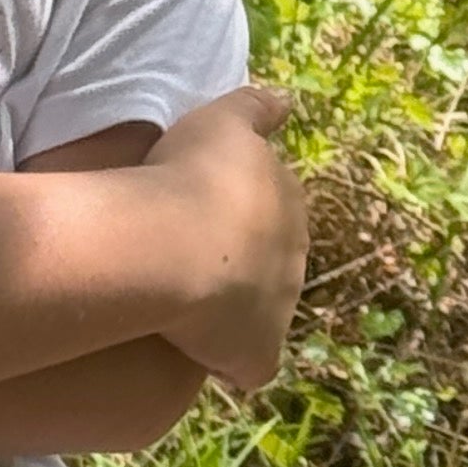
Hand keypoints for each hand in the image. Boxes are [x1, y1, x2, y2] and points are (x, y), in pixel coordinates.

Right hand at [140, 84, 304, 394]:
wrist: (171, 244)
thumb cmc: (189, 175)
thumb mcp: (222, 121)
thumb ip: (256, 108)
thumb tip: (289, 100)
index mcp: (289, 201)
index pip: (269, 211)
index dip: (232, 217)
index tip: (197, 218)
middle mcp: (296, 255)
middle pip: (268, 264)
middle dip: (238, 266)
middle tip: (185, 263)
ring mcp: (283, 309)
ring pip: (259, 314)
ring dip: (231, 314)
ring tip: (182, 310)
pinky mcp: (260, 354)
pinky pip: (249, 366)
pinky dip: (231, 363)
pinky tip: (197, 355)